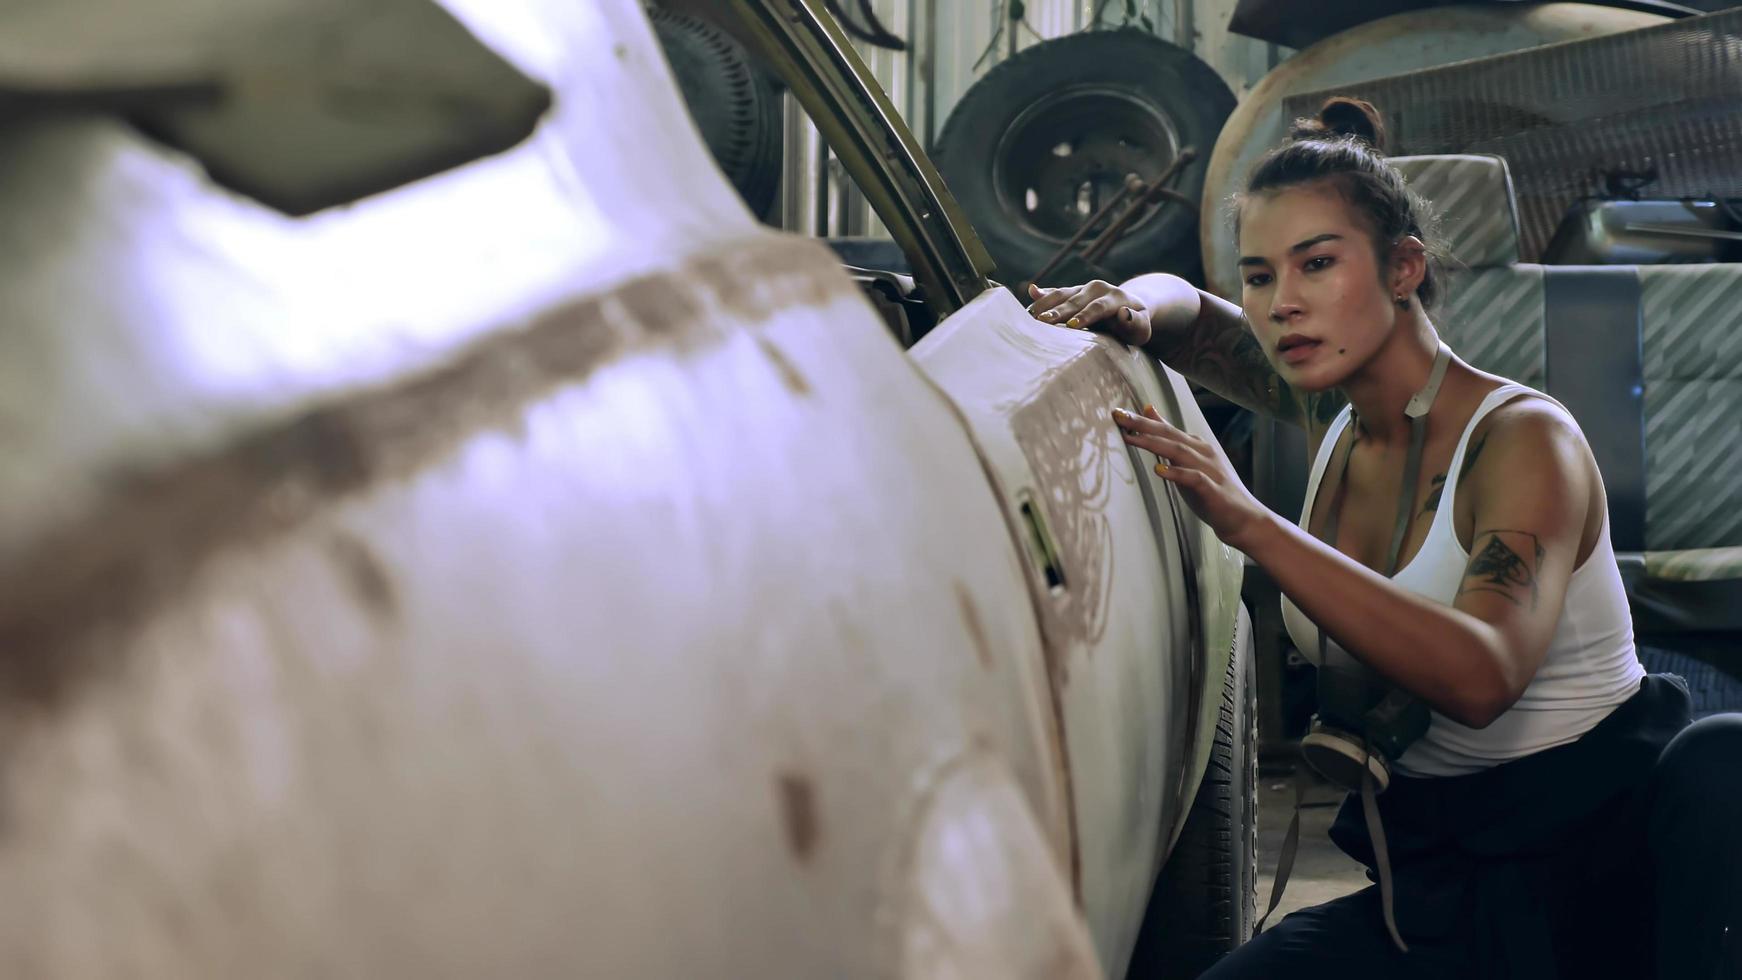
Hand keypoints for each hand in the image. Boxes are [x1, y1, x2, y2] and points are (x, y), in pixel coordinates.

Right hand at [1027, 281, 1151, 346]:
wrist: (1129, 307)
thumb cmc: (1134, 326)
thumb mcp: (1141, 329)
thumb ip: (1136, 323)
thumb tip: (1124, 313)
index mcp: (1115, 297)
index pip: (1098, 307)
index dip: (1085, 316)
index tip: (1072, 326)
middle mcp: (1097, 288)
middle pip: (1076, 300)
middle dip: (1059, 311)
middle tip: (1043, 322)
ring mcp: (1082, 289)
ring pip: (1062, 294)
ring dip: (1046, 304)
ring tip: (1031, 315)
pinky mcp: (1072, 292)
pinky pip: (1056, 292)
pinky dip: (1043, 293)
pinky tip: (1031, 291)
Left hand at [1112, 404, 1274, 551]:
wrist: (1242, 517)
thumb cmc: (1211, 489)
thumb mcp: (1187, 460)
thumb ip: (1169, 437)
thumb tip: (1149, 410)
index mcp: (1196, 445)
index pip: (1165, 429)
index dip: (1142, 421)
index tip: (1118, 412)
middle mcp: (1202, 452)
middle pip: (1169, 435)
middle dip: (1142, 424)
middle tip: (1118, 416)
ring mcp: (1208, 469)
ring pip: (1178, 451)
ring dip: (1153, 443)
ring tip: (1130, 438)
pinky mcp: (1212, 489)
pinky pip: (1193, 478)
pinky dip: (1176, 473)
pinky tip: (1158, 470)